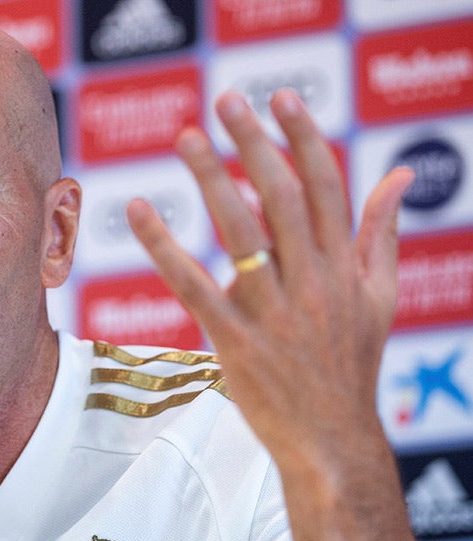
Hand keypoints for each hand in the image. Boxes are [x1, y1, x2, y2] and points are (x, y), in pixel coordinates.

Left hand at [126, 88, 418, 540]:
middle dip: (253, 144)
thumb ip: (381, 233)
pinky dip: (165, 248)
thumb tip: (401, 177)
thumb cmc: (351, 364)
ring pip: (240, 233)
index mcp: (344, 266)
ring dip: (212, 181)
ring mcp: (272, 311)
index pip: (324, 186)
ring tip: (186, 139)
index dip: (301, 138)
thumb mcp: (380, 296)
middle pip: (280, 197)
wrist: (332, 440)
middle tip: (224, 102)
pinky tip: (141, 213)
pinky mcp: (235, 341)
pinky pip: (195, 286)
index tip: (278, 99)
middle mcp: (311, 281)